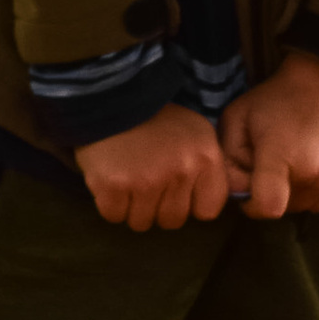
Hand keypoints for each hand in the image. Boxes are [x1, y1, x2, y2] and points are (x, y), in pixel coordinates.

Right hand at [75, 102, 231, 231]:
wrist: (111, 97)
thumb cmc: (155, 119)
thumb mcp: (195, 133)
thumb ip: (206, 168)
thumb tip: (205, 207)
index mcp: (206, 157)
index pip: (208, 210)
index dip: (191, 205)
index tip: (179, 191)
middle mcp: (181, 171)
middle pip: (172, 221)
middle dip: (158, 207)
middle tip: (147, 181)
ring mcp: (147, 181)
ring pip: (142, 222)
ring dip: (133, 207)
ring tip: (129, 178)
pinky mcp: (114, 186)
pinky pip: (114, 216)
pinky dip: (110, 204)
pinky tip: (112, 180)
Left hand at [224, 52, 318, 218]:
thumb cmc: (276, 99)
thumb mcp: (237, 118)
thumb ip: (227, 159)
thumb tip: (237, 192)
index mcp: (282, 158)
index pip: (266, 209)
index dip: (251, 203)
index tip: (250, 182)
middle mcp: (313, 173)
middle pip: (281, 209)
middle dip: (269, 192)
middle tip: (270, 162)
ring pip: (300, 207)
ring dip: (289, 193)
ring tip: (290, 161)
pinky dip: (309, 192)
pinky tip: (307, 165)